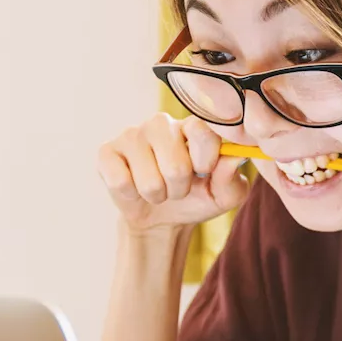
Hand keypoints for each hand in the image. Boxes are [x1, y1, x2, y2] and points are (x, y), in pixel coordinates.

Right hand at [97, 113, 249, 233]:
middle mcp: (161, 123)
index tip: (205, 172)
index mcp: (193, 126)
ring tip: (159, 189)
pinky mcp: (107, 152)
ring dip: (158, 195)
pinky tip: (134, 187)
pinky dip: (132, 195)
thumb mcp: (224, 195)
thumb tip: (234, 157)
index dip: (206, 160)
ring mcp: (131, 135)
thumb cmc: (198, 198)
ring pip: (150, 180)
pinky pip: (121, 182)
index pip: (202, 131)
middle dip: (180, 188)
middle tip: (178, 187)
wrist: (162, 217)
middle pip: (176, 165)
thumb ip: (232, 178)